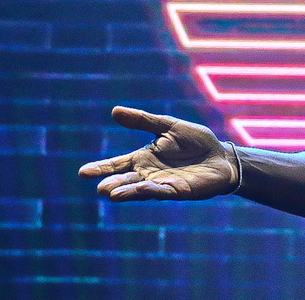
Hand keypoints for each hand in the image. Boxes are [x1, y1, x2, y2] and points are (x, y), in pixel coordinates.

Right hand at [78, 106, 237, 201]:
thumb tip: (115, 111)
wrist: (221, 156)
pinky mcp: (179, 190)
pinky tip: (141, 190)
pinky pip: (162, 191)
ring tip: (111, 193)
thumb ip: (143, 120)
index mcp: (144, 158)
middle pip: (126, 180)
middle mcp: (149, 174)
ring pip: (141, 189)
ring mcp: (162, 184)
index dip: (101, 168)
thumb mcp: (168, 126)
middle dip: (113, 183)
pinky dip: (151, 191)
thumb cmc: (195, 142)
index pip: (117, 164)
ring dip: (127, 191)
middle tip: (100, 187)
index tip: (83, 172)